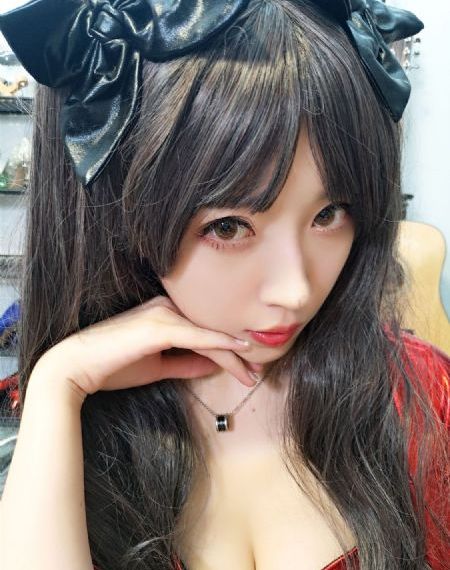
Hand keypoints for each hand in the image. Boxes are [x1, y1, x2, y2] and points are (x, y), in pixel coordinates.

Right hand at [32, 295, 261, 398]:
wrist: (77, 368)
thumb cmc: (114, 366)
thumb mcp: (159, 367)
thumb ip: (187, 363)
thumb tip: (214, 366)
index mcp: (166, 312)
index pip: (204, 331)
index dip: (227, 349)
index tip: (247, 366)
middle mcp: (167, 306)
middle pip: (210, 330)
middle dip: (236, 352)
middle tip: (257, 370)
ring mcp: (163, 312)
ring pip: (207, 334)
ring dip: (232, 355)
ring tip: (251, 373)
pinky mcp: (160, 324)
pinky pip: (197, 335)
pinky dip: (219, 342)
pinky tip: (239, 349)